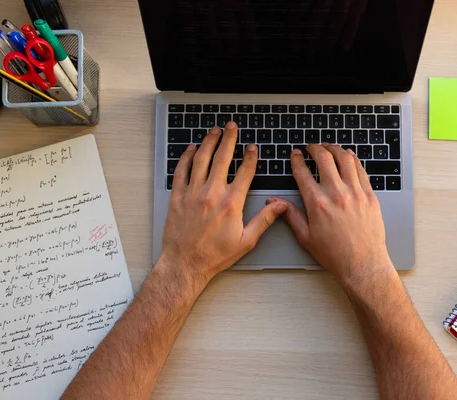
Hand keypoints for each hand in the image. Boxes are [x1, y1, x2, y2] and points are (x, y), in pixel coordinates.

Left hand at [160, 122, 287, 283]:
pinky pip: (181, 171)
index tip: (252, 148)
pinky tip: (191, 149)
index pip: (244, 172)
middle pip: (222, 158)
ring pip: (201, 159)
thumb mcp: (246, 240)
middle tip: (232, 127)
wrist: (186, 264)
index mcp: (231, 203)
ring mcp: (193, 193)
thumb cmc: (215, 255)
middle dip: (229, 139)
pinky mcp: (178, 197)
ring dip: (209, 142)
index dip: (250, 157)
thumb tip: (279, 206)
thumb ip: (264, 220)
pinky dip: (186, 157)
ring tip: (214, 131)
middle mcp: (212, 194)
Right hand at [273, 144, 393, 284]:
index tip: (295, 154)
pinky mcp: (370, 195)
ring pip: (345, 158)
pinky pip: (361, 169)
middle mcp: (336, 193)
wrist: (362, 263)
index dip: (296, 159)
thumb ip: (290, 215)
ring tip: (329, 147)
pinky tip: (348, 156)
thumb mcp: (305, 236)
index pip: (303, 172)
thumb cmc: (334, 253)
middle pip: (324, 158)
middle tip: (311, 147)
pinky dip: (352, 159)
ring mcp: (356, 192)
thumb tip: (274, 202)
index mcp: (317, 203)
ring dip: (335, 148)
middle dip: (315, 148)